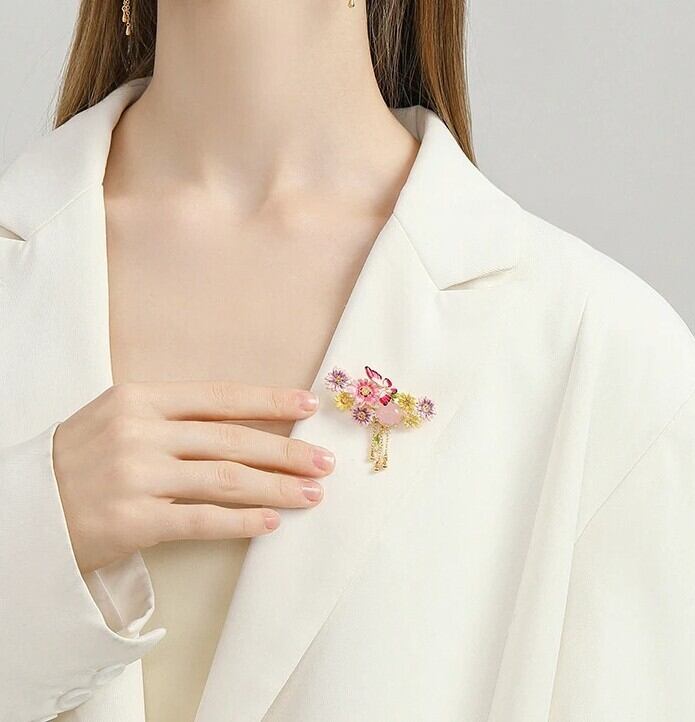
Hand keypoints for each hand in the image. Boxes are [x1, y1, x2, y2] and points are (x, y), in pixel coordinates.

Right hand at [52, 381, 333, 573]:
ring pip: (224, 479)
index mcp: (140, 398)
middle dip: (286, 450)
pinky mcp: (130, 521)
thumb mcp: (118, 418)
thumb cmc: (79, 460)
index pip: (220, 396)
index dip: (269, 400)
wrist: (21, 508)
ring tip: (312, 494)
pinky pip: (200, 520)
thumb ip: (172, 415)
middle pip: (232, 439)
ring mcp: (135, 476)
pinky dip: (241, 521)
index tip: (309, 404)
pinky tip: (271, 522)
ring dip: (276, 487)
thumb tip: (243, 422)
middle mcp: (139, 432)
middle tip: (324, 461)